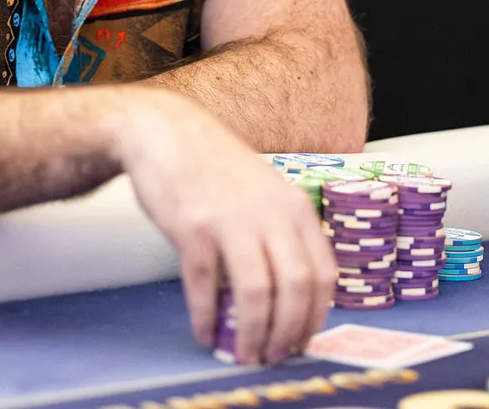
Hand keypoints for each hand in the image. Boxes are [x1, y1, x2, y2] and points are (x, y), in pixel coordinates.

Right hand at [115, 91, 333, 365]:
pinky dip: (206, 318)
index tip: (302, 339)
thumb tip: (289, 295)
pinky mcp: (192, 229)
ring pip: (256, 294)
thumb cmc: (215, 165)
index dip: (316, 315)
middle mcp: (270, 214)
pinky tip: (204, 333)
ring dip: (253, 334)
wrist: (165, 132)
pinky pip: (204, 287)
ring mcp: (230, 221)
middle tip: (275, 356)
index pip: (323, 274)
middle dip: (288, 332)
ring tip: (245, 354)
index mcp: (295, 207)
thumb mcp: (265, 190)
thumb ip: (281, 231)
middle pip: (295, 288)